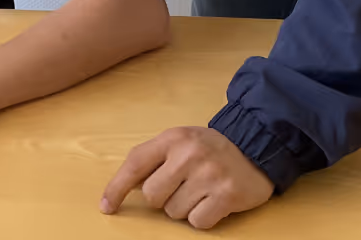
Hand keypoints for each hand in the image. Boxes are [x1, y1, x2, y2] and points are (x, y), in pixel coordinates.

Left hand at [101, 126, 273, 229]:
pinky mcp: (227, 195)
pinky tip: (212, 201)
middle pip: (152, 196)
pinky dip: (202, 217)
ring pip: (173, 212)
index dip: (116, 188)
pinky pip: (197, 223)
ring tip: (200, 190)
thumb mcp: (178, 142)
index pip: (135, 165)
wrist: (254, 147)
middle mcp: (189, 154)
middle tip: (181, 186)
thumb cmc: (208, 149)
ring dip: (184, 208)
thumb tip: (124, 188)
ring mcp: (209, 175)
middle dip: (162, 198)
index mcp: (172, 138)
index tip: (106, 206)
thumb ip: (152, 159)